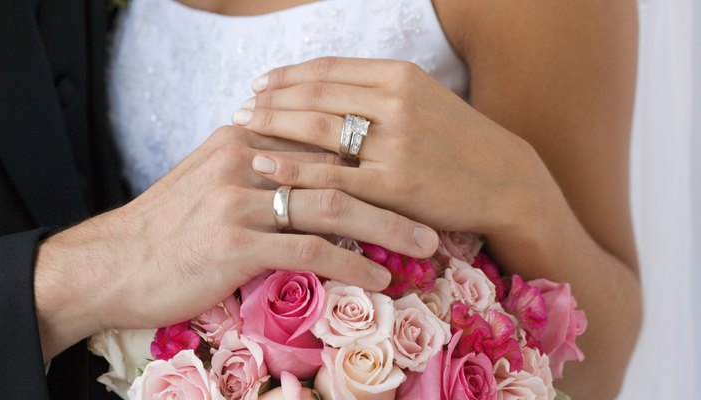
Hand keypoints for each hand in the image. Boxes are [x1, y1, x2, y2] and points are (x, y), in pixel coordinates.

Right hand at [34, 125, 438, 359]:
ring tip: (424, 245)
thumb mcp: (212, 181)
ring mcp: (241, 200)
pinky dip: (351, 264)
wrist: (113, 263)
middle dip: (395, 190)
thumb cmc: (168, 227)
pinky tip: (379, 278)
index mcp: (245, 137)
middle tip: (437, 209)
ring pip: (334, 207)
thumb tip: (310, 170)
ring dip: (386, 228)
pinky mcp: (236, 242)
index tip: (413, 178)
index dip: (374, 158)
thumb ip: (260, 167)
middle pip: (339, 168)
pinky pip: (310, 251)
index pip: (325, 138)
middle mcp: (247, 158)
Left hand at [232, 57, 548, 233]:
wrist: (505, 180)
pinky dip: (293, 170)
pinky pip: (333, 176)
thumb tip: (322, 90)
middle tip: (239, 109)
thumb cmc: (458, 142)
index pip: (329, 69)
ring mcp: (397, 144)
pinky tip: (266, 167)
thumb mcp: (423, 99)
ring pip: (318, 130)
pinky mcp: (396, 186)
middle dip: (270, 102)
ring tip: (242, 132)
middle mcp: (397, 103)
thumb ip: (376, 91)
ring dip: (273, 128)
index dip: (287, 76)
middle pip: (316, 96)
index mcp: (400, 76)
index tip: (258, 84)